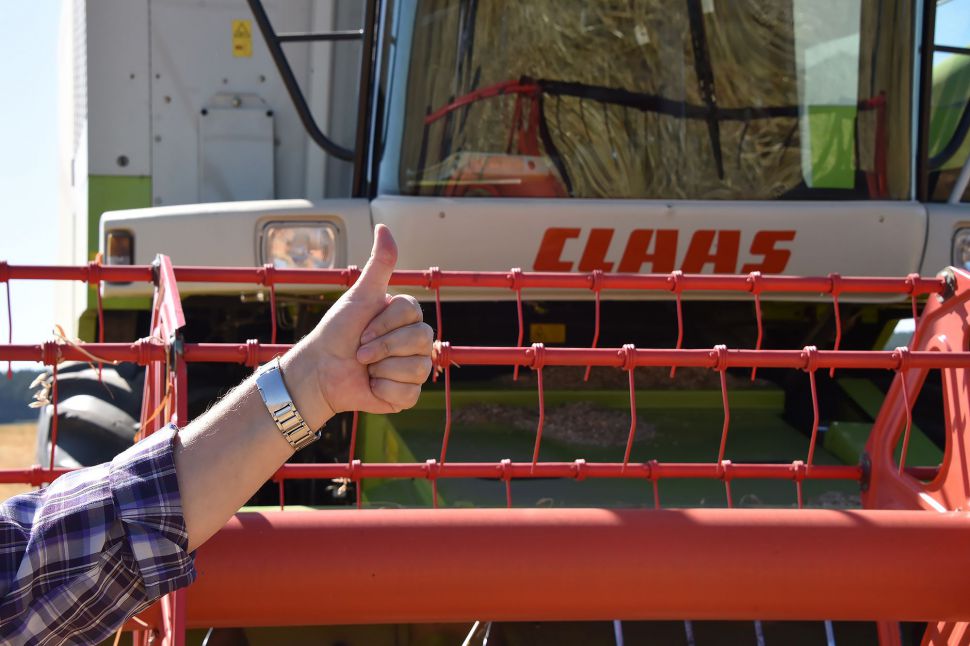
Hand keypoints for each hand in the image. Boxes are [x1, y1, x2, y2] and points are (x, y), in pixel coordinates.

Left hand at [281, 225, 432, 427]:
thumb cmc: (338, 331)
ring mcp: (414, 368)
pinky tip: (372, 385)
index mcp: (407, 318)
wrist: (321, 371)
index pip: (413, 314)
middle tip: (360, 352)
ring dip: (382, 368)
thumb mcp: (359, 296)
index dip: (384, 324)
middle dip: (382, 347)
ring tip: (367, 368)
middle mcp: (416, 342)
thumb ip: (378, 264)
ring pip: (417, 367)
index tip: (362, 330)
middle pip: (421, 340)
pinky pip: (409, 392)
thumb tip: (384, 227)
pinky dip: (384, 390)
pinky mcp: (407, 394)